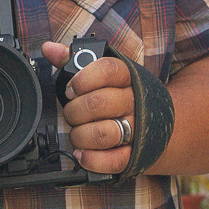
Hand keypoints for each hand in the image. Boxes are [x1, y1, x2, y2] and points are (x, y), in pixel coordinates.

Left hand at [42, 41, 134, 174]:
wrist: (159, 119)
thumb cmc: (119, 94)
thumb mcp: (102, 74)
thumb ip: (73, 61)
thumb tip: (49, 48)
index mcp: (126, 77)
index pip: (107, 70)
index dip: (83, 79)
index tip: (70, 88)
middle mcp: (133, 101)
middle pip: (99, 103)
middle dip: (75, 111)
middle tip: (71, 114)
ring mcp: (136, 128)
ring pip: (105, 133)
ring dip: (80, 135)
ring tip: (76, 133)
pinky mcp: (134, 153)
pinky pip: (114, 160)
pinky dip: (92, 159)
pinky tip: (82, 153)